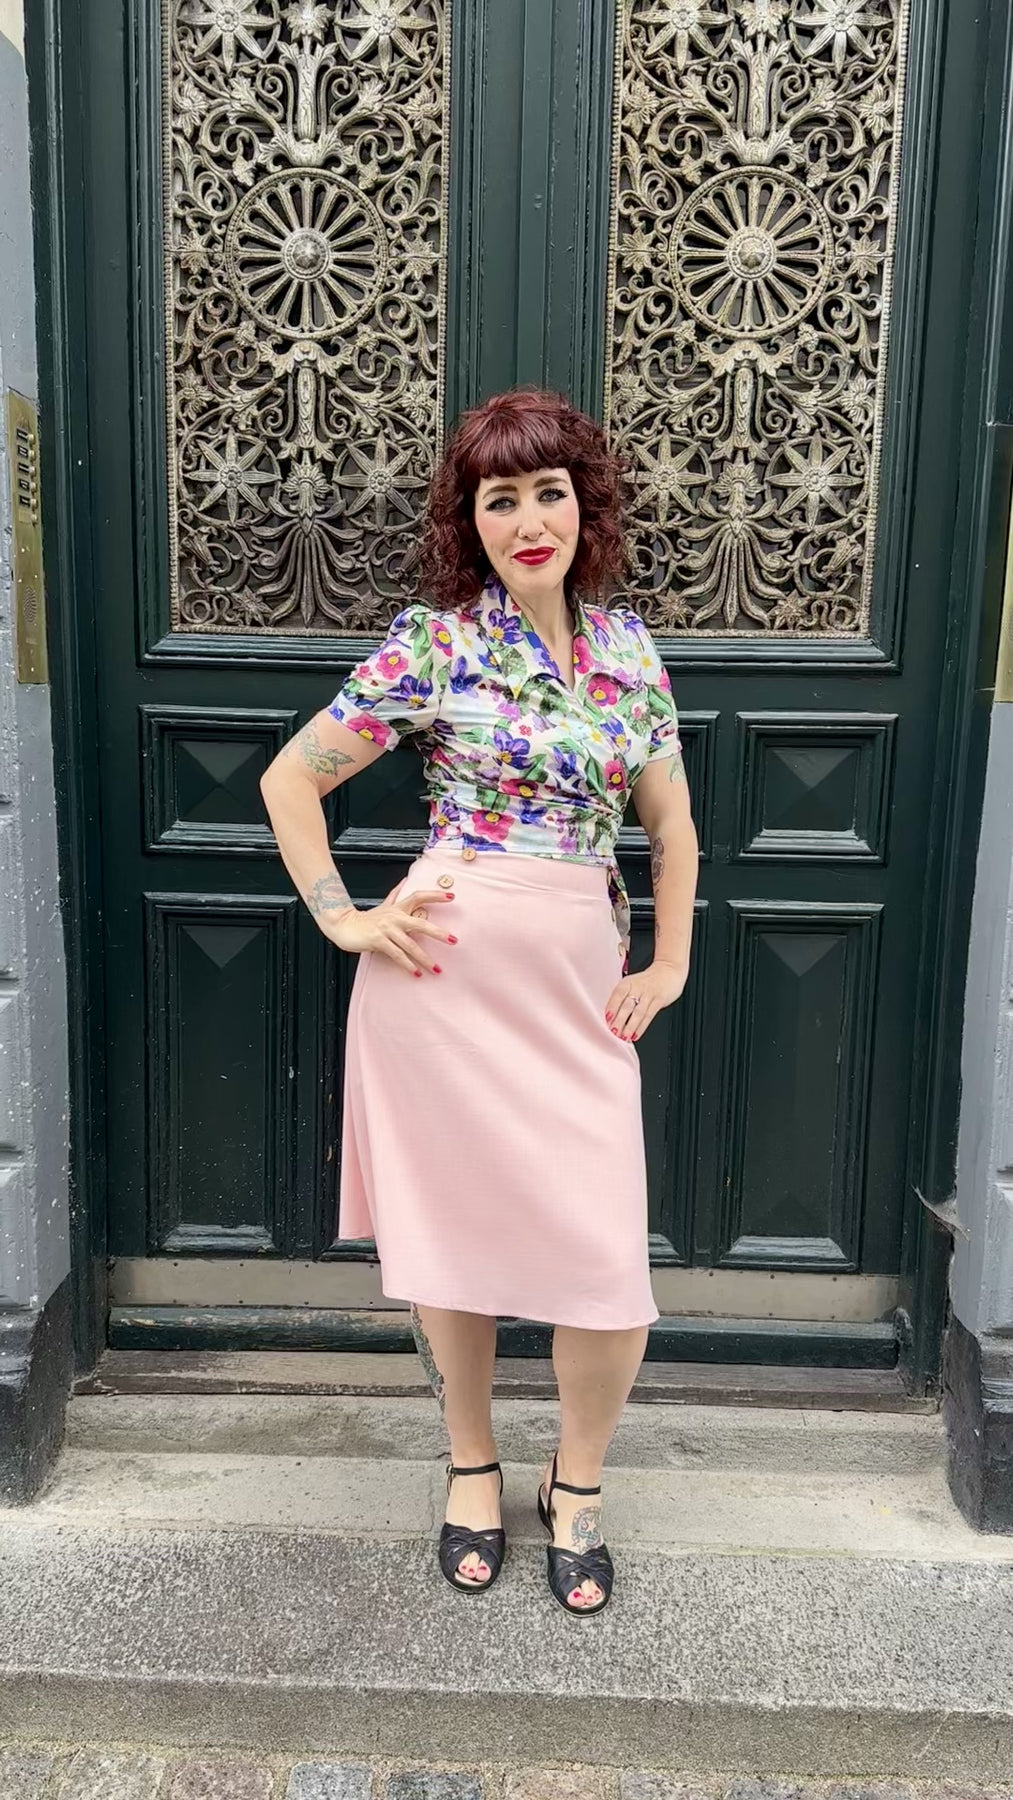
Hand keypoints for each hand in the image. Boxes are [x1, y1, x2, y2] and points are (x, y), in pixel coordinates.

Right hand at [319, 881, 456, 976]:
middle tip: (453, 940)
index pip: (419, 897)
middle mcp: (394, 917)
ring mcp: (386, 929)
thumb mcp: (383, 905)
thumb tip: (404, 880)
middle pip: (421, 924)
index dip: (435, 895)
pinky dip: (407, 964)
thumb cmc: (366, 919)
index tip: (452, 896)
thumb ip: (395, 894)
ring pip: (410, 945)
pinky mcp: (378, 940)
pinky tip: (415, 972)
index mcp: (398, 908)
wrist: (343, 925)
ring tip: (436, 968)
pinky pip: (396, 954)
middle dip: (438, 933)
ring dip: (424, 958)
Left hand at [605, 956, 687, 1040]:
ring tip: (624, 1037)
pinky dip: (642, 1027)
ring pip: (638, 1012)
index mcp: (628, 982)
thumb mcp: (632, 983)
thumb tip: (610, 1016)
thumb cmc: (647, 980)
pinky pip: (649, 1015)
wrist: (668, 970)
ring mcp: (649, 994)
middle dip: (619, 1021)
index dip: (612, 1007)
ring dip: (630, 1026)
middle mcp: (638, 987)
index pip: (618, 995)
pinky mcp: (659, 1000)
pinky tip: (636, 1035)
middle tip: (614, 1032)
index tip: (606, 1019)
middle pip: (627, 1005)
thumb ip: (622, 997)